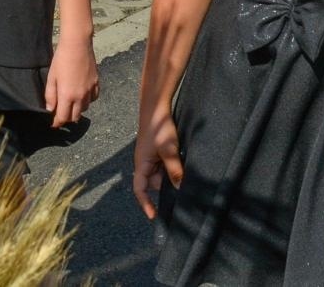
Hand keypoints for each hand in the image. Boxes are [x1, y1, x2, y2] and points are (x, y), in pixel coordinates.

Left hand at [45, 38, 99, 127]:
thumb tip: (50, 109)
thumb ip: (50, 95)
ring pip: (85, 108)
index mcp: (67, 95)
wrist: (77, 45)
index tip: (53, 123)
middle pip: (75, 117)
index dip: (57, 123)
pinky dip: (88, 100)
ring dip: (77, 109)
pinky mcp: (96, 83)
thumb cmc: (61, 59)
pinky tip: (82, 95)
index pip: (63, 117)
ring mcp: (90, 90)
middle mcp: (80, 96)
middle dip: (67, 118)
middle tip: (61, 113)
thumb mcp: (51, 77)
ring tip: (71, 103)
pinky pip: (94, 98)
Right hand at [132, 103, 182, 219]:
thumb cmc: (158, 128)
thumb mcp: (168, 150)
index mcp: (142, 165)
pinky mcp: (159, 152)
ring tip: (182, 168)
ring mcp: (152, 157)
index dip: (145, 203)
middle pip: (155, 183)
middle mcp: (145, 163)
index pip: (140, 189)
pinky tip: (182, 162)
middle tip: (183, 186)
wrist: (157, 108)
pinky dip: (173, 166)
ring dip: (172, 174)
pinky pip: (166, 165)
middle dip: (167, 185)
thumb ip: (174, 170)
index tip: (153, 216)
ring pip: (162, 174)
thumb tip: (179, 188)